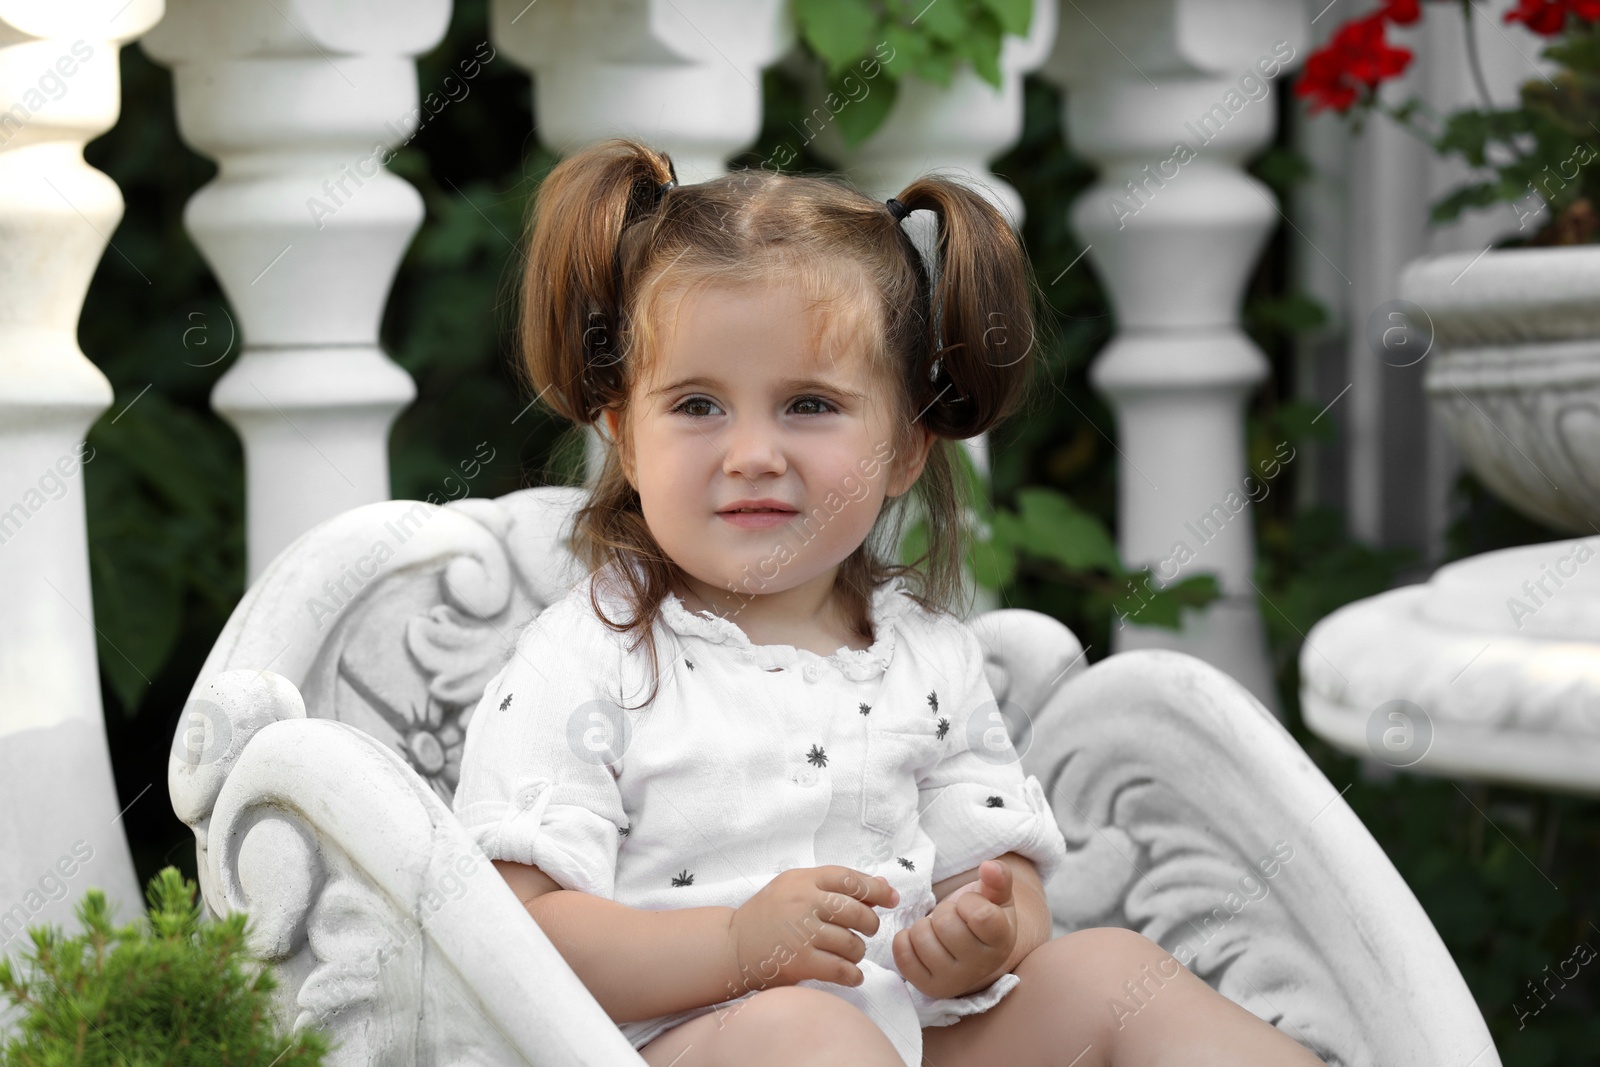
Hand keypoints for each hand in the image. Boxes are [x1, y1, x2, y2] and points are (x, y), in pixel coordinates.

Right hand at [726, 865, 899, 992]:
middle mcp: (804, 903)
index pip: (850, 879)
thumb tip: (880, 885)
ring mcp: (802, 934)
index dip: (876, 889)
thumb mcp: (795, 887)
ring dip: (858, 952)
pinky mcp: (800, 963)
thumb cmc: (768, 915)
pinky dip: (853, 974)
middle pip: (857, 912)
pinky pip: (841, 969)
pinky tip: (852, 974)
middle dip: (870, 924)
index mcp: (804, 881)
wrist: (732, 946)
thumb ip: (834, 885)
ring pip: (852, 943)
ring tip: (850, 953)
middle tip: (865, 931)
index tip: (892, 898)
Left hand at [892, 858, 1017, 998]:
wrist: (973, 953)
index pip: (980, 914)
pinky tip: (921, 942)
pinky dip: (905, 940)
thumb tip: (989, 866)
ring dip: (924, 926)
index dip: (968, 901)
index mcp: (1002, 942)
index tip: (970, 906)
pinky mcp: (928, 987)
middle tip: (952, 919)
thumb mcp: (995, 896)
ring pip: (921, 938)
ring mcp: (953, 981)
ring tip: (937, 932)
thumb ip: (998, 878)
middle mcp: (980, 967)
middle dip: (944, 912)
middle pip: (945, 924)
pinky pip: (902, 954)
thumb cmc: (982, 918)